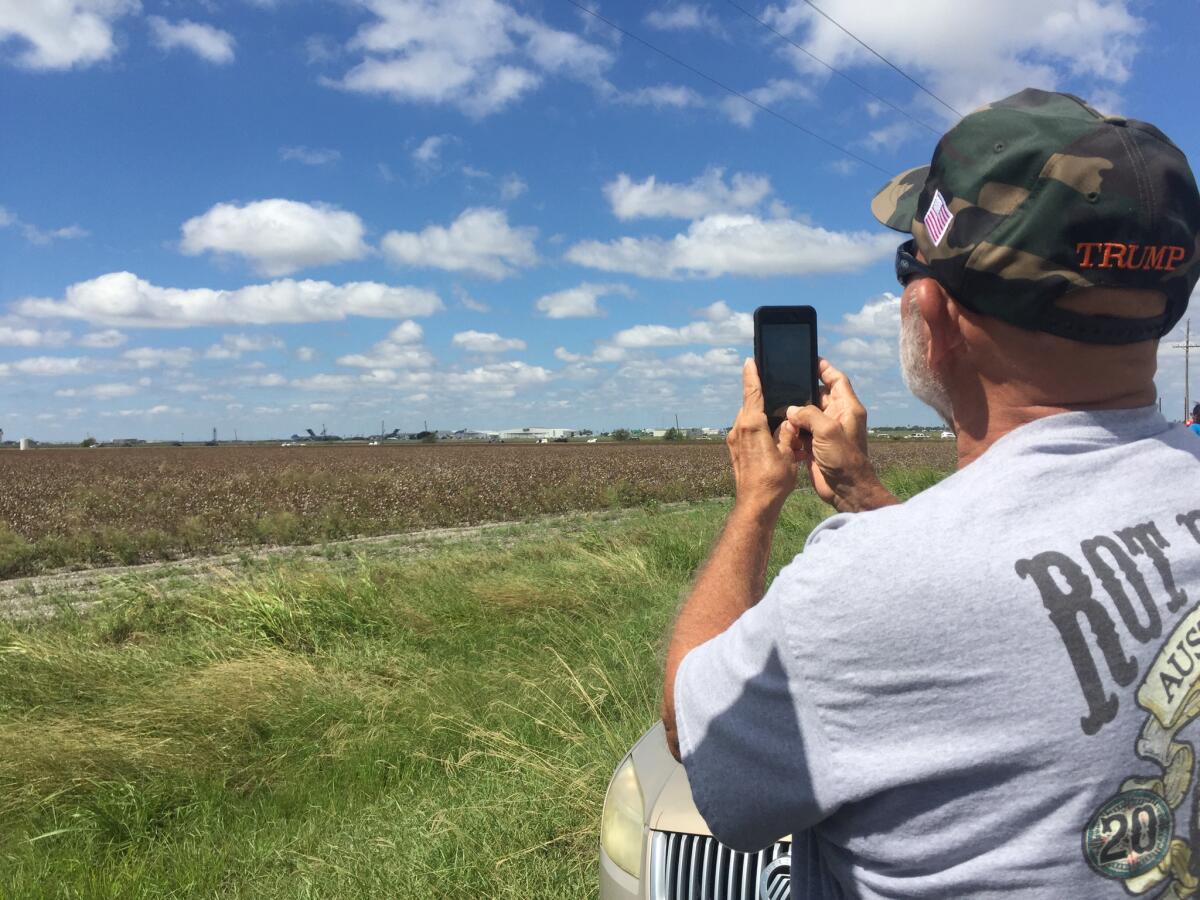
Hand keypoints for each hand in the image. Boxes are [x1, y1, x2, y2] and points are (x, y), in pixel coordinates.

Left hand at [726, 358, 798, 518]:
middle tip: (770, 384)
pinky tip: (769, 432)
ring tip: (774, 412)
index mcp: (751, 425)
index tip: (750, 361)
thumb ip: (786, 433)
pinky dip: (756, 427)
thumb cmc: (772, 480)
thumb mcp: (786, 453)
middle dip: (758, 395)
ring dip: (758, 414)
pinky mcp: (735, 450)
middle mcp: (739, 429)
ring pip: (747, 419)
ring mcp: (734, 440)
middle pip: (749, 405)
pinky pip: (746, 431)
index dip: (752, 376)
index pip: (752, 393)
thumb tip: (788, 421)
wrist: (755, 504)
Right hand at [786, 358, 897, 513]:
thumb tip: (791, 410)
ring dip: (794, 413)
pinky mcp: (816, 446)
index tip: (809, 359)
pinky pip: (801, 432)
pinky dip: (792, 431)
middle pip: (818, 395)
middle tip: (782, 383)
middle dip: (801, 391)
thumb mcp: (828, 431)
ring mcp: (826, 432)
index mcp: (848, 408)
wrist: (846, 491)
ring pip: (806, 414)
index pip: (836, 379)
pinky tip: (781, 429)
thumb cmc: (844, 460)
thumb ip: (809, 414)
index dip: (824, 368)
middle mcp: (838, 417)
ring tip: (777, 406)